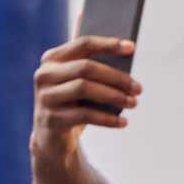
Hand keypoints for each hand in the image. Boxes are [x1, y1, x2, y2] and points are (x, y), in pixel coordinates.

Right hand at [29, 10, 142, 158]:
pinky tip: (123, 122)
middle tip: (138, 88)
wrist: (52, 139)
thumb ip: (94, 66)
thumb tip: (126, 50)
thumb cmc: (72, 105)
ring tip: (133, 103)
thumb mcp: (80, 84)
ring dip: (114, 96)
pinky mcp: (52, 119)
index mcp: (52, 59)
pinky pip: (85, 115)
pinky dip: (107, 119)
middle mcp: (45, 75)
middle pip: (85, 68)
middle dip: (116, 77)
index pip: (83, 44)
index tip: (132, 48)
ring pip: (84, 88)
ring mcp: (46, 97)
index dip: (108, 44)